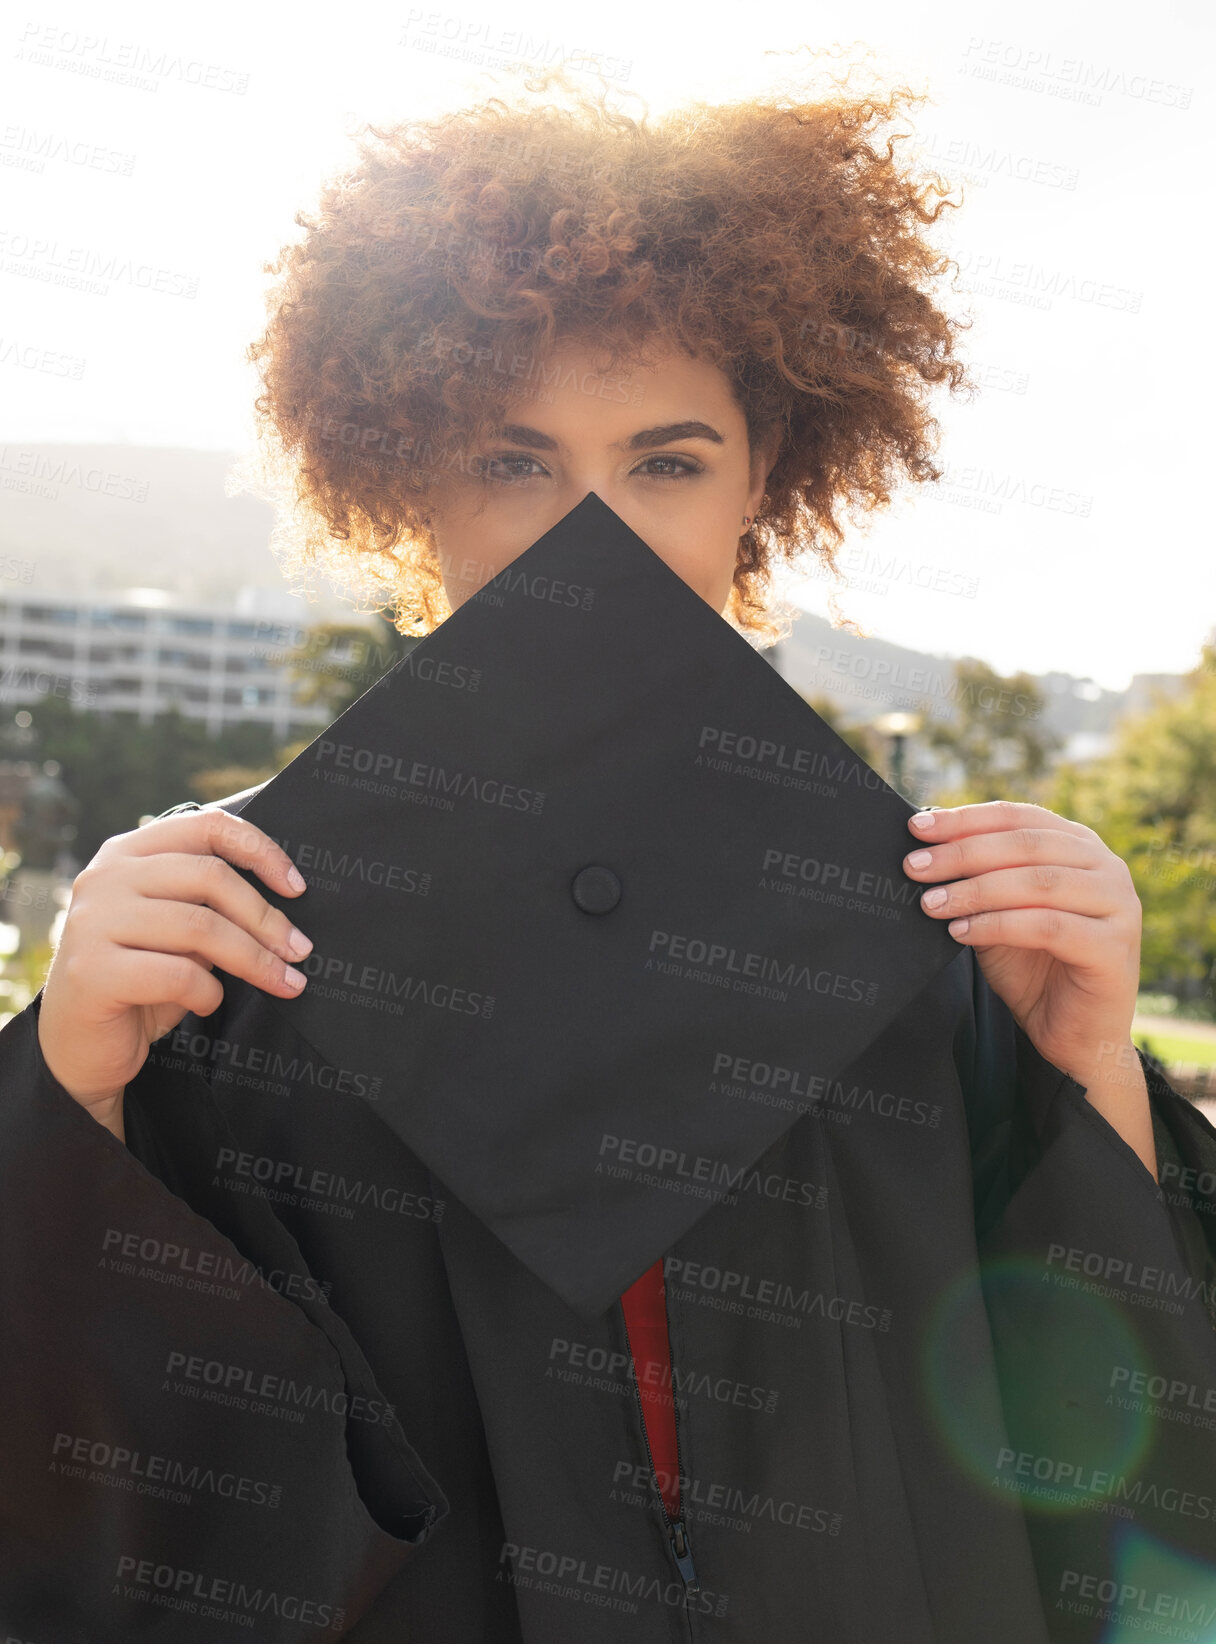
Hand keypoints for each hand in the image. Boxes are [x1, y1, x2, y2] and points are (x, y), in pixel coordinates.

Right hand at [38, 809, 313, 1138]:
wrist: (79, 1048)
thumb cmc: (141, 981)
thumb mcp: (177, 932)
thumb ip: (209, 906)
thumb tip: (286, 905)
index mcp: (128, 853)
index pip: (206, 826)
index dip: (260, 850)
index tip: (297, 887)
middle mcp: (105, 877)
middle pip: (210, 877)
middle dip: (267, 918)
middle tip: (301, 951)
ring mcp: (93, 921)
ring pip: (201, 927)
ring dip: (254, 960)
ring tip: (284, 983)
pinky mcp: (91, 971)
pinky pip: (178, 973)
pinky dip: (209, 992)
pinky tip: (209, 1002)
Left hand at [901, 800, 1141, 1086]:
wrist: (1072, 1037)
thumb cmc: (1035, 971)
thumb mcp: (998, 914)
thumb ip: (977, 879)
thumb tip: (925, 846)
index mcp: (1080, 847)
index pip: (1019, 817)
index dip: (966, 819)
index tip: (917, 826)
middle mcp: (1107, 868)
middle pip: (1025, 844)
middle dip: (963, 852)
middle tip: (915, 866)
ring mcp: (1118, 906)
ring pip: (1037, 883)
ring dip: (976, 890)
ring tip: (932, 903)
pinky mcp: (1114, 948)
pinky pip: (1047, 926)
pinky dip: (998, 925)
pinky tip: (961, 933)